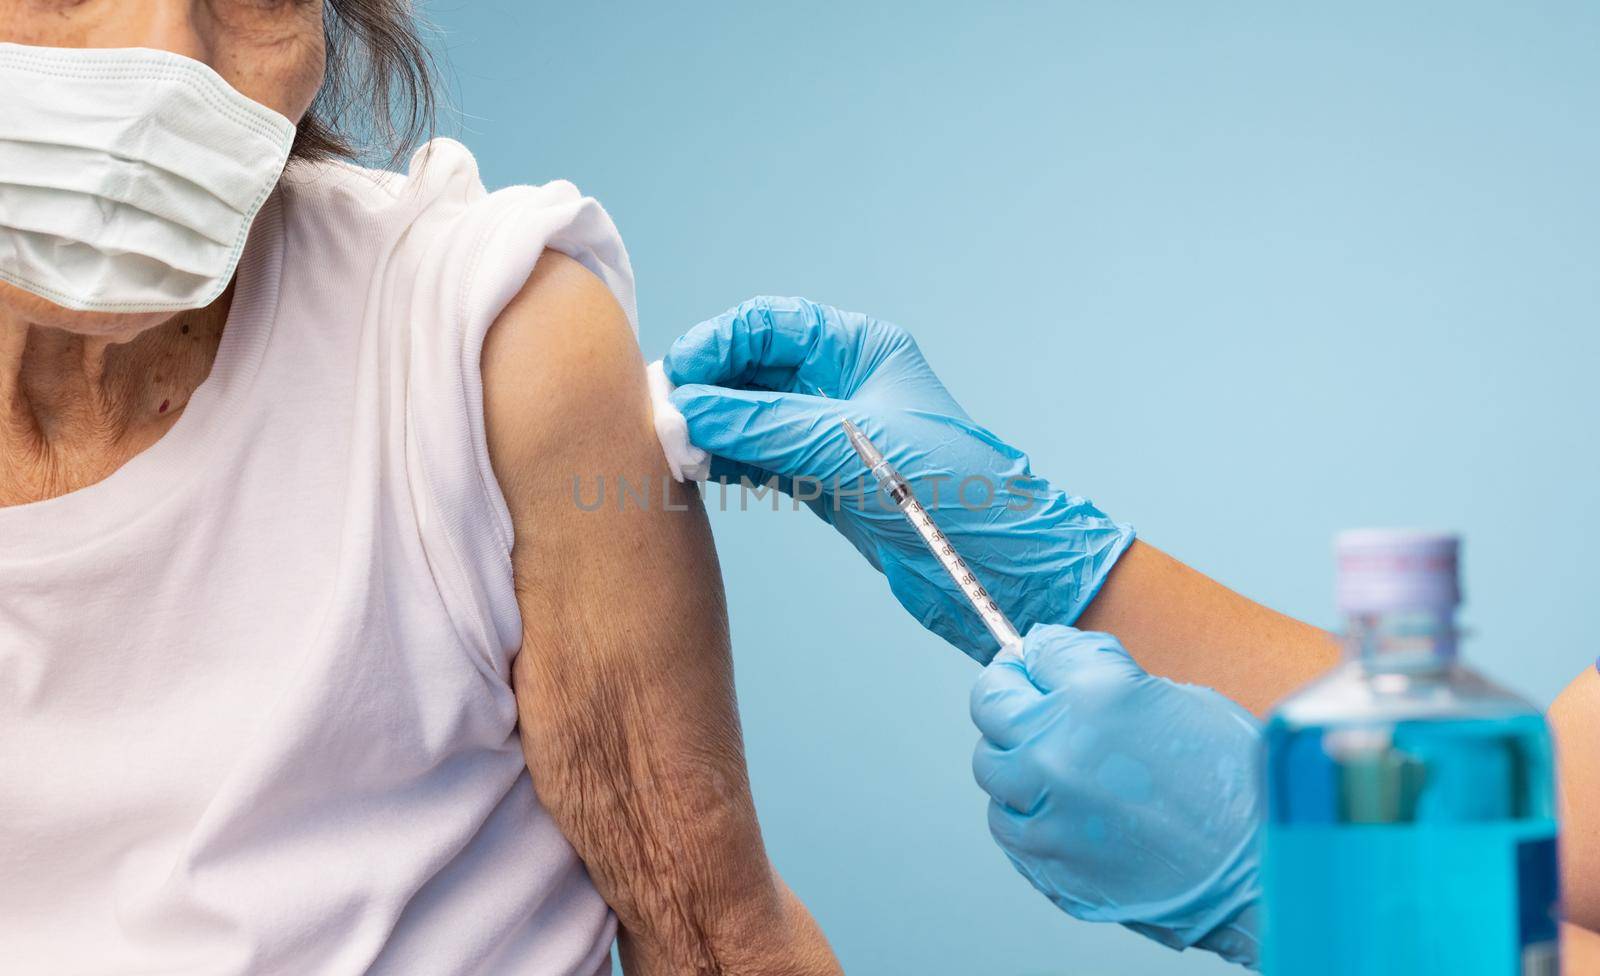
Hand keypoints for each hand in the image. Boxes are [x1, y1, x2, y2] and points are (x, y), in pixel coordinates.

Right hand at [665, 297, 1132, 662]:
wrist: (1000, 570)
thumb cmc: (955, 492)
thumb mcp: (849, 446)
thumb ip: (764, 425)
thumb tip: (687, 408)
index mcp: (861, 349)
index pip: (770, 323)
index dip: (717, 342)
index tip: (676, 373)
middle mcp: (844, 382)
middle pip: (753, 366)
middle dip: (705, 385)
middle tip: (658, 413)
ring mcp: (831, 432)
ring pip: (750, 414)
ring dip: (710, 426)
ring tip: (669, 444)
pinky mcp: (825, 479)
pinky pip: (760, 456)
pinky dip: (727, 460)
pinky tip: (696, 468)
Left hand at [970, 625, 1262, 966]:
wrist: (1261, 877)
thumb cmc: (1239, 787)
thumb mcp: (1181, 702)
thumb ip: (1108, 682)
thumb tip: (1061, 673)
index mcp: (1096, 694)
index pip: (1035, 651)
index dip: (1039, 653)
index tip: (1038, 659)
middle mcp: (1055, 746)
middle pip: (991, 702)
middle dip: (1009, 694)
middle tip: (1024, 697)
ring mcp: (1043, 807)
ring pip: (990, 765)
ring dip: (1014, 755)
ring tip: (1050, 760)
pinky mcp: (1043, 858)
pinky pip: (1006, 821)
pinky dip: (1023, 808)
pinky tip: (1058, 806)